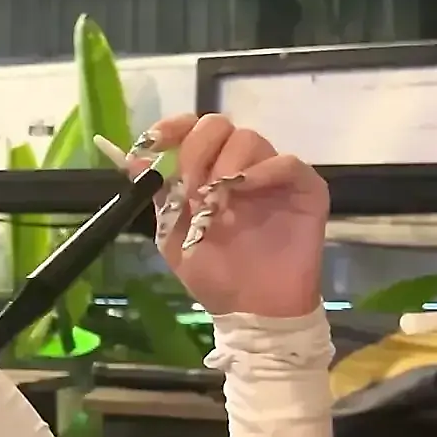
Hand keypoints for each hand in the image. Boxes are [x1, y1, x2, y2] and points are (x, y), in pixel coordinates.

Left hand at [114, 113, 327, 317]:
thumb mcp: (172, 235)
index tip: (154, 142)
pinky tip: (245, 191)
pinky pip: (286, 161)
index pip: (190, 129)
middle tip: (192, 188)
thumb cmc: (214, 275)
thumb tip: (131, 160)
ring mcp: (272, 174)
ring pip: (249, 138)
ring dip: (226, 166)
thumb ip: (158, 195)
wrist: (252, 310)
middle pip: (217, 126)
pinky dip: (262, 171)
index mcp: (206, 172)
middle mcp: (239, 166)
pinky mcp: (305, 187)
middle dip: (197, 151)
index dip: (171, 128)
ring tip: (218, 204)